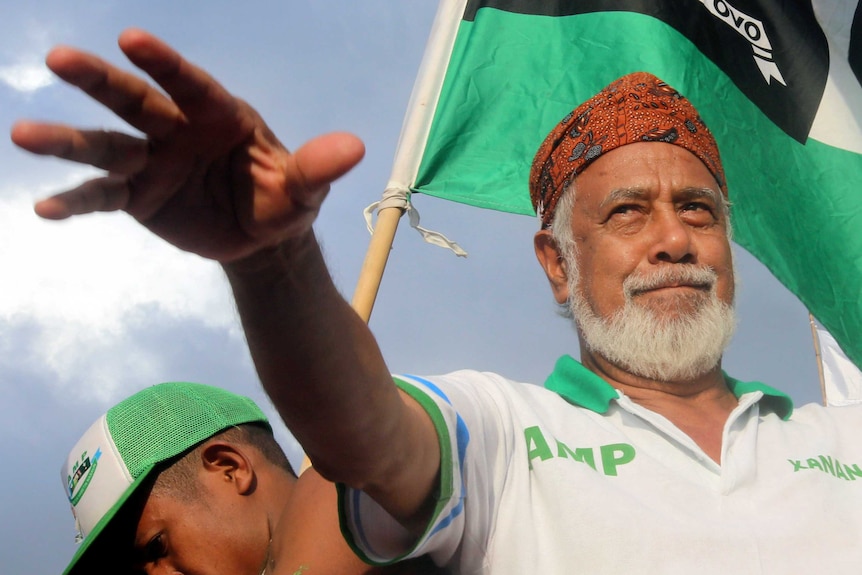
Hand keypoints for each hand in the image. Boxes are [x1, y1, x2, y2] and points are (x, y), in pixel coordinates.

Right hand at [10, 28, 364, 261]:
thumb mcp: (304, 187)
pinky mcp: (137, 197)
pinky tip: (44, 210)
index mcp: (219, 116)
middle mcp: (177, 130)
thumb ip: (317, 167)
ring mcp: (152, 162)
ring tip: (23, 135)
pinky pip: (102, 197)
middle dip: (100, 82)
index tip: (131, 40)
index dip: (164, 63)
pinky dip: (75, 202)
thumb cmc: (284, 199)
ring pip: (105, 147)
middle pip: (135, 102)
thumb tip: (354, 148)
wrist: (260, 236)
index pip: (190, 84)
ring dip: (66, 142)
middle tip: (60, 59)